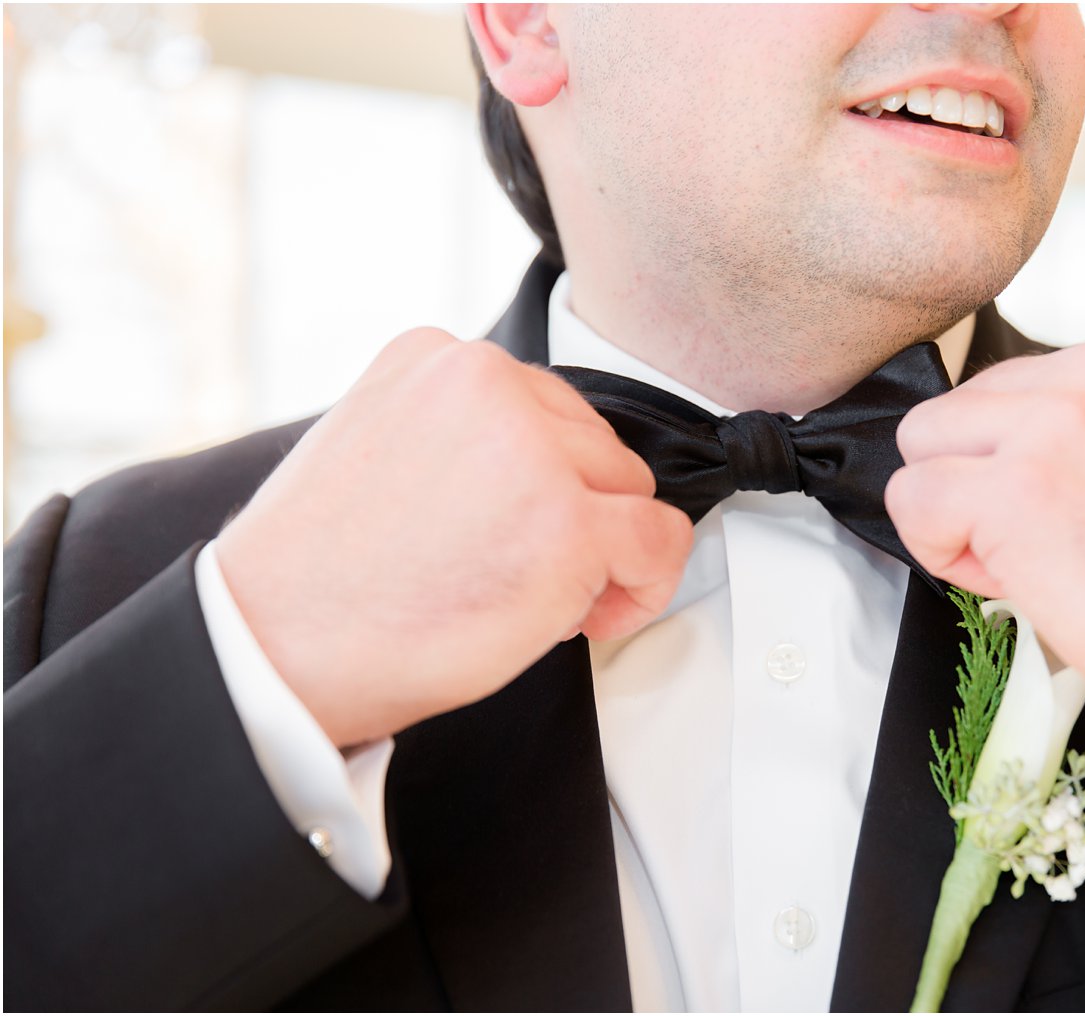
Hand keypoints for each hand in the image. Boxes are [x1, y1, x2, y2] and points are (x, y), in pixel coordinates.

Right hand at [217, 329, 692, 748]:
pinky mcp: (570, 522)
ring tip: (527, 596)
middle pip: (594, 445)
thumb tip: (541, 475)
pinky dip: (643, 587)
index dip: (538, 480)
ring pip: (630, 491)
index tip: (503, 530)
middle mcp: (487, 381)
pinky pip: (660, 543)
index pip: (541, 408)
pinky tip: (590, 616)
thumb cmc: (318, 577)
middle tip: (510, 575)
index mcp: (434, 356)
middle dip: (571, 513)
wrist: (273, 648)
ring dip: (601, 551)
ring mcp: (534, 449)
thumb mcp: (379, 450)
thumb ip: (459, 437)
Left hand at [885, 338, 1084, 738]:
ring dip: (952, 512)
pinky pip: (913, 501)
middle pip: (955, 411)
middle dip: (973, 481)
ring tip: (1025, 564)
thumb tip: (1006, 460)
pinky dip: (940, 551)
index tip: (1064, 517)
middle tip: (1036, 548)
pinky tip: (1008, 582)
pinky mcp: (1013, 486)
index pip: (1009, 391)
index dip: (1014, 464)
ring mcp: (1050, 424)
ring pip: (922, 445)